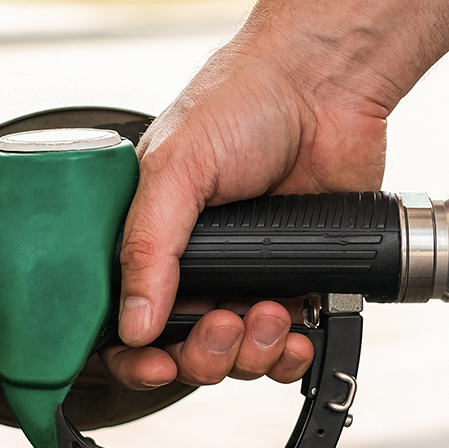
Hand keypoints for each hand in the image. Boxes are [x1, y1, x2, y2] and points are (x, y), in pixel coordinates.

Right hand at [107, 42, 394, 388]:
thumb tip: (132, 323)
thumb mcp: (173, 170)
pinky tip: (294, 334)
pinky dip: (290, 354)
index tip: (154, 362)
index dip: (133, 355)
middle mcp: (192, 266)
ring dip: (250, 353)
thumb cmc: (239, 102)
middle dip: (202, 356)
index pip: (123, 320)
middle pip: (181, 352)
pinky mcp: (299, 281)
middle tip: (222, 324)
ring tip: (266, 311)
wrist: (325, 85)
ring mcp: (246, 276)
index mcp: (147, 239)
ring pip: (236, 357)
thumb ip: (147, 248)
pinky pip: (286, 346)